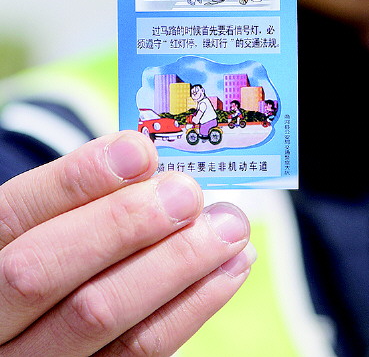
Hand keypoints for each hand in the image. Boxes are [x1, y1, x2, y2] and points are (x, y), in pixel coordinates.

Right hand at [0, 131, 254, 355]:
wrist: (37, 326)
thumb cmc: (55, 249)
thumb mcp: (49, 221)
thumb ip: (84, 197)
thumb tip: (148, 161)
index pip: (14, 214)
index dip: (77, 180)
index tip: (140, 151)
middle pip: (44, 271)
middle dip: (126, 224)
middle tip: (189, 193)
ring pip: (98, 316)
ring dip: (177, 264)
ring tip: (228, 228)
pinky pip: (136, 354)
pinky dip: (191, 307)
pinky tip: (226, 271)